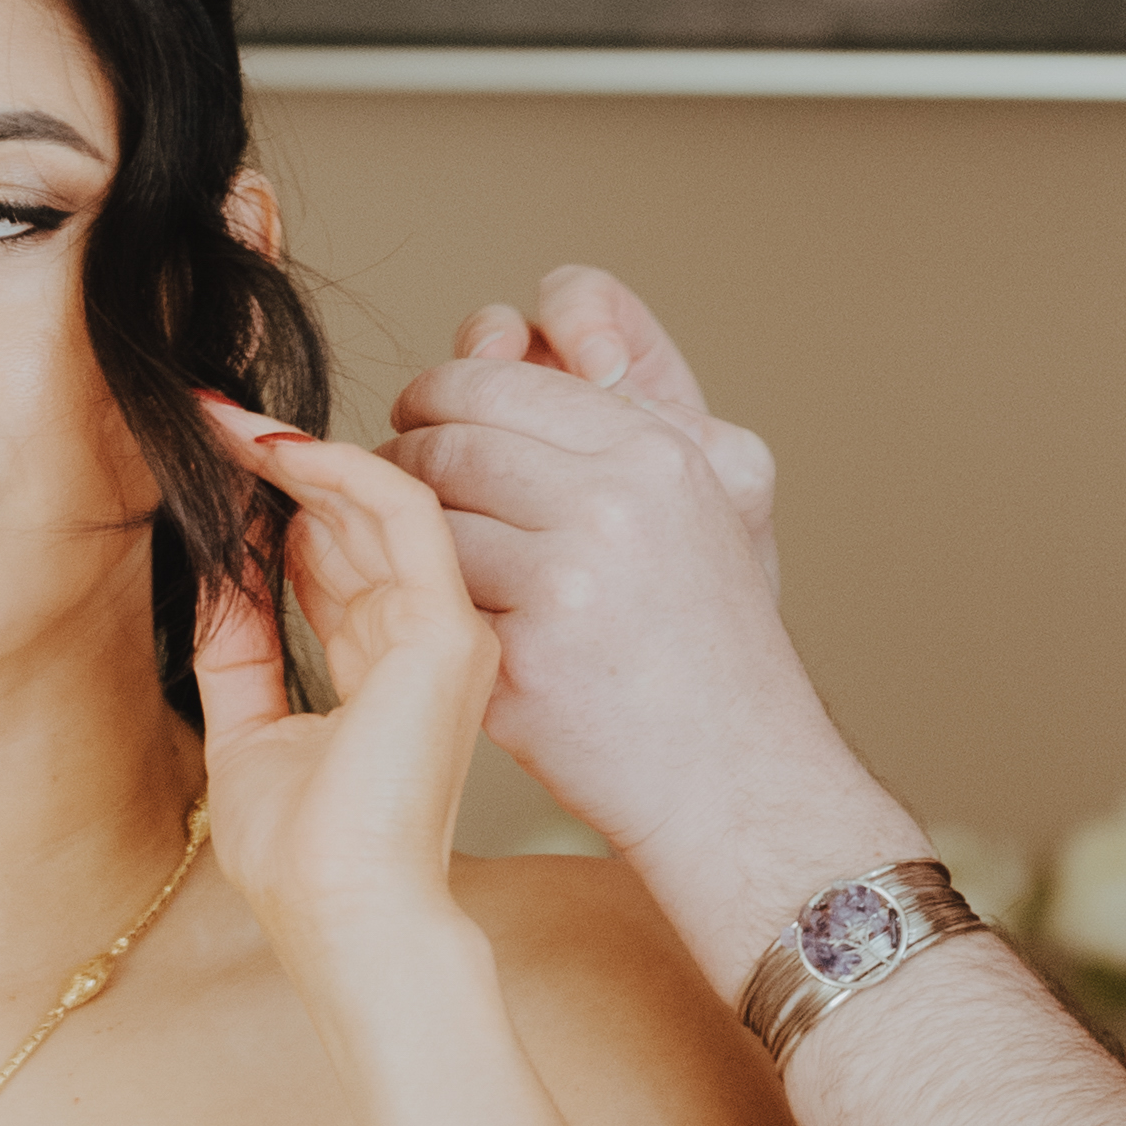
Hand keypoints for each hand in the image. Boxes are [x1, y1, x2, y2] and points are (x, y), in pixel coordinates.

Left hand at [188, 403, 493, 991]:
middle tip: (207, 416)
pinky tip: (272, 450)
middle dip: (278, 463)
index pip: (333, 559)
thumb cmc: (302, 858)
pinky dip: (338, 471)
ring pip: (379, 503)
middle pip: (351, 522)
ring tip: (223, 421)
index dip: (273, 504)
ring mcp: (448, 629)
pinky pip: (402, 513)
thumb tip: (214, 568)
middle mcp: (425, 640)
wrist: (344, 915)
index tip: (211, 460)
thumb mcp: (250, 732)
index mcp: (385, 668)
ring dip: (298, 453)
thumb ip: (240, 650)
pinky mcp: (450, 628)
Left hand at [380, 288, 865, 916]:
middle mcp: (618, 503)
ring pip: (422, 517)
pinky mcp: (523, 662)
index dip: (438, 394)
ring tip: (394, 547)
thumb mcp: (710, 504)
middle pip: (447, 438)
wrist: (737, 781)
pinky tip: (395, 611)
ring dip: (390, 529)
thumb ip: (616, 423)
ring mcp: (568, 583)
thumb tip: (497, 344)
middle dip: (403, 456)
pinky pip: (420, 602)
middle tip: (388, 484)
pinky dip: (397, 601)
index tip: (419, 418)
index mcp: (657, 451)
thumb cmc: (709, 648)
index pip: (497, 377)